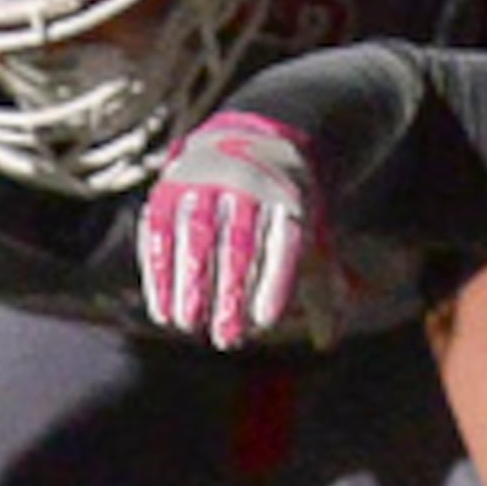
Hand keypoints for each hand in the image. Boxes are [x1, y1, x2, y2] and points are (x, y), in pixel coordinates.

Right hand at [138, 112, 317, 350]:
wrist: (252, 143)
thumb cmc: (286, 209)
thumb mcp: (312, 238)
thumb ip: (320, 290)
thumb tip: (326, 343)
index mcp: (290, 198)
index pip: (284, 243)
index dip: (274, 282)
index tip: (264, 322)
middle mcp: (248, 187)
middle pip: (238, 244)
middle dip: (230, 293)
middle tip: (226, 340)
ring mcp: (206, 184)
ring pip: (196, 238)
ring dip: (188, 285)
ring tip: (187, 325)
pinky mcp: (170, 189)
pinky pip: (161, 233)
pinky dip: (160, 274)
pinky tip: (162, 309)